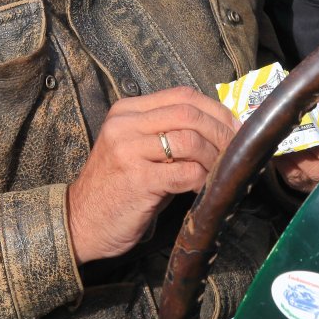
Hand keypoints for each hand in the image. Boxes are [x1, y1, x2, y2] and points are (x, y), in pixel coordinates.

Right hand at [65, 86, 238, 263]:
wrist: (81, 222)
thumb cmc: (118, 188)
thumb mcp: (139, 151)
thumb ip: (169, 134)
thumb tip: (220, 131)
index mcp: (126, 111)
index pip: (182, 96)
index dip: (215, 110)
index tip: (235, 129)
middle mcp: (125, 124)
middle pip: (189, 113)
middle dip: (222, 133)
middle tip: (237, 152)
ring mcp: (128, 150)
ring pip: (190, 140)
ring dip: (214, 158)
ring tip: (219, 173)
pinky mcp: (137, 179)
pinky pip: (185, 172)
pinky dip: (202, 179)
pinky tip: (203, 189)